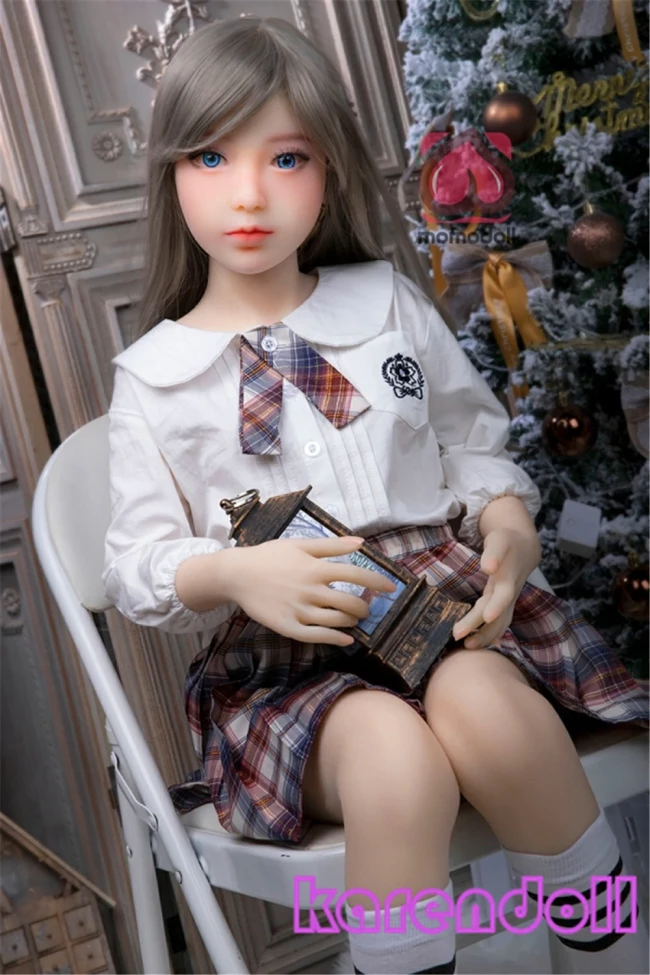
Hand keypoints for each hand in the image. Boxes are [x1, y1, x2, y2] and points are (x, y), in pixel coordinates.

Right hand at [223, 535, 396, 646]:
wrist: (236, 574)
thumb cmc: (269, 556)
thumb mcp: (300, 544)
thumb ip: (331, 545)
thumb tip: (361, 542)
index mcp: (314, 567)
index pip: (355, 575)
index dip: (377, 582)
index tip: (391, 588)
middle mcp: (309, 590)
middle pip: (349, 602)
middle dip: (364, 607)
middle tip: (366, 608)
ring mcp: (298, 610)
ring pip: (336, 620)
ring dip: (352, 621)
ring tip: (354, 619)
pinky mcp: (287, 627)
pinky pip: (316, 636)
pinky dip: (335, 639)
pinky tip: (346, 639)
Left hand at [452, 528, 537, 649]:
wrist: (524, 548)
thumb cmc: (508, 543)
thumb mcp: (500, 541)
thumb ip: (494, 553)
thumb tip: (488, 567)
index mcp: (509, 579)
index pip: (503, 596)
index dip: (496, 606)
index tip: (487, 617)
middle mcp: (509, 594)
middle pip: (498, 616)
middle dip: (480, 628)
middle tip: (457, 635)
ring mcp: (508, 602)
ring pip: (500, 624)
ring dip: (485, 637)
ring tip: (466, 647)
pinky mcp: (503, 605)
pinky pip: (498, 624)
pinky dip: (488, 635)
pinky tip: (475, 644)